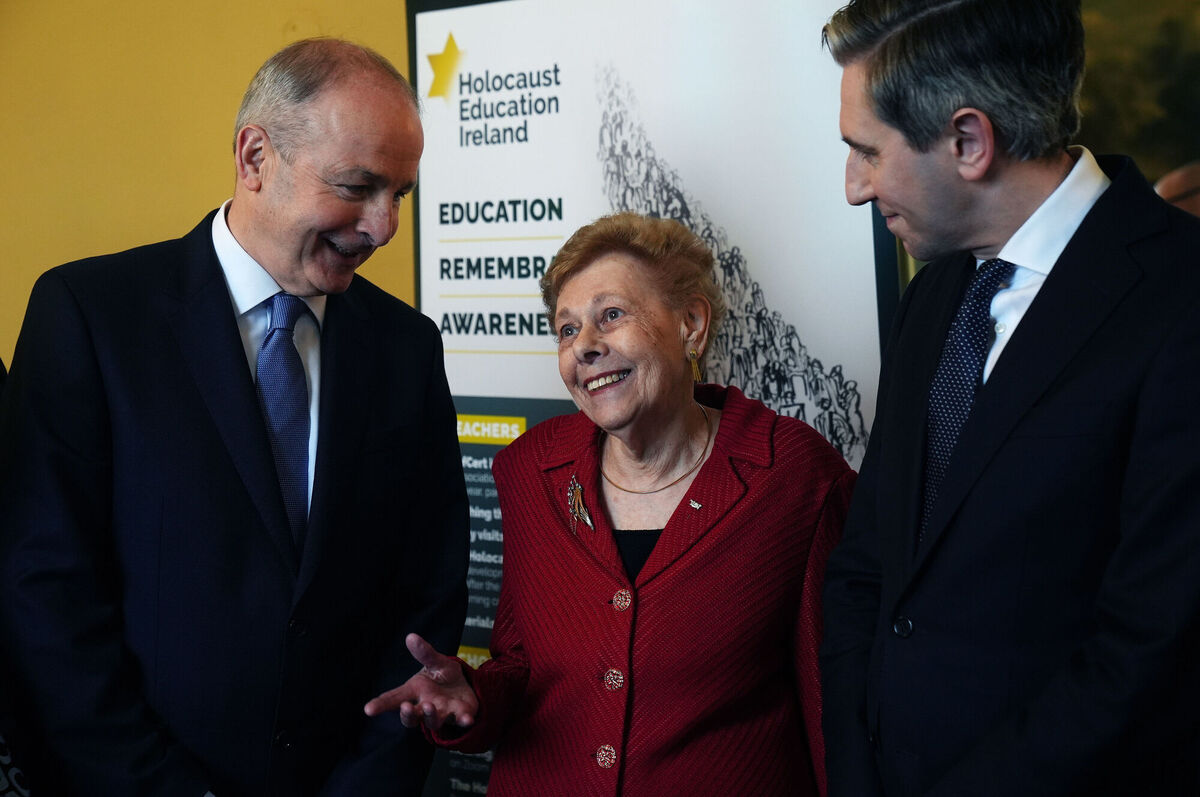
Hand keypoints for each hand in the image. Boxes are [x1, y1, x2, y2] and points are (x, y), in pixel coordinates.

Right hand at [364, 633, 478, 729]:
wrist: (467, 686)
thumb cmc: (444, 677)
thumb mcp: (436, 662)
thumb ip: (425, 653)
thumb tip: (411, 637)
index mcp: (415, 692)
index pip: (394, 699)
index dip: (380, 704)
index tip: (368, 709)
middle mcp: (425, 706)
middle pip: (411, 717)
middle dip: (407, 714)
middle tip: (406, 707)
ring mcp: (443, 713)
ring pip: (433, 721)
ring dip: (430, 716)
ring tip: (429, 706)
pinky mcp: (461, 715)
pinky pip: (461, 721)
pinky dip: (464, 721)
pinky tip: (466, 719)